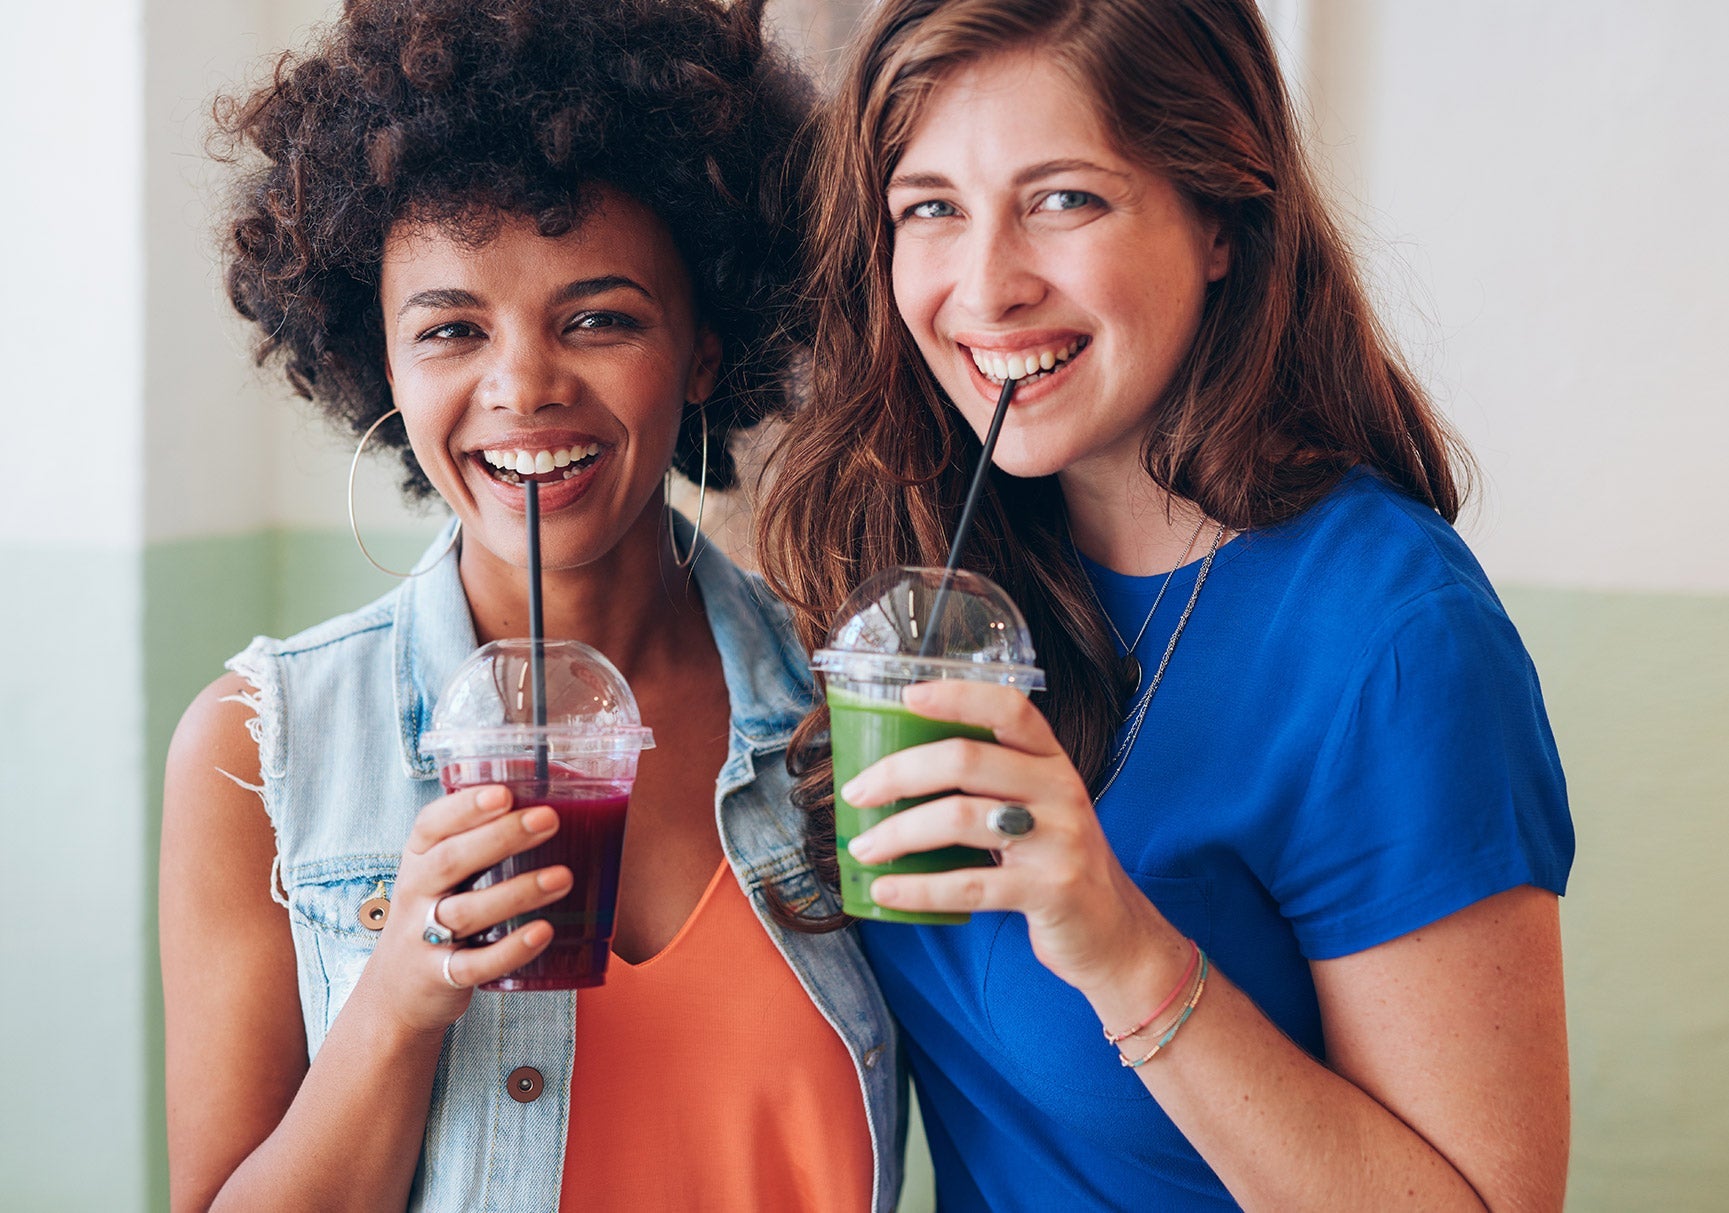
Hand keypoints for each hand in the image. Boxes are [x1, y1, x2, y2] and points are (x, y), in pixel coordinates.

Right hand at [358, 785, 573, 1035]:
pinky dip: (510, 950)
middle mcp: (416, 894)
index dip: (465, 807)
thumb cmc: (434, 916)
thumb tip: (554, 800)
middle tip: (549, 819)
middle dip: (500, 837)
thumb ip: (478, 844)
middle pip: (451, 860)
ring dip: (516, 893)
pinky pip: (475, 964)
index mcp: (418, 860)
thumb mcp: (440, 877)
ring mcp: (423, 937)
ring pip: (466, 912)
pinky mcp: (440, 977)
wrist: (395, 994)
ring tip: (563, 877)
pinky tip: (544, 932)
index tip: (504, 793)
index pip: (431, 825)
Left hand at [842, 681, 1173, 993]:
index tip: (907, 695)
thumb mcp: (1037, 808)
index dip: (958, 695)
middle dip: (900, 773)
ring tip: (862, 847)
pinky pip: (971, 885)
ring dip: (898, 833)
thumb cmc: (1054, 861)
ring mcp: (1059, 840)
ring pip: (960, 819)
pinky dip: (918, 888)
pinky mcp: (1051, 891)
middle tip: (856, 792)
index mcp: (1052, 760)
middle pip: (967, 760)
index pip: (1009, 708)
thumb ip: (989, 784)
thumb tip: (895, 772)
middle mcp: (1060, 790)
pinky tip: (885, 892)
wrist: (1114, 933)